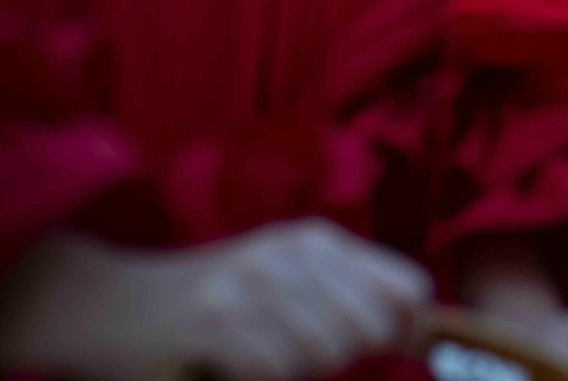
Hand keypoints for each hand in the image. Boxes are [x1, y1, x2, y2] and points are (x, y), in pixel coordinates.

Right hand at [0, 220, 430, 380]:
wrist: (107, 303)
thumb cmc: (209, 302)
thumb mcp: (286, 280)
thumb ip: (350, 296)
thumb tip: (421, 330)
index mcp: (316, 240)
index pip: (407, 288)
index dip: (405, 329)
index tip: (385, 346)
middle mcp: (289, 251)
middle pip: (368, 330)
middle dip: (341, 357)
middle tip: (293, 351)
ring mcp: (251, 282)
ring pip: (323, 356)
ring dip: (294, 371)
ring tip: (258, 354)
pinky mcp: (212, 318)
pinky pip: (275, 371)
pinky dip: (260, 378)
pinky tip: (232, 364)